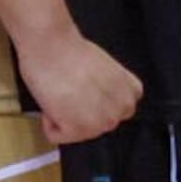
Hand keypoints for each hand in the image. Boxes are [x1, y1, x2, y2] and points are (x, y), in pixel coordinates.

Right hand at [17, 26, 142, 148]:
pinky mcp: (78, 130)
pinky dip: (49, 122)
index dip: (96, 101)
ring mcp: (101, 123)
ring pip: (77, 132)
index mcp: (131, 94)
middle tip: (69, 89)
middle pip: (96, 124)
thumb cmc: (72, 51)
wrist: (52, 46)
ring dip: (65, 117)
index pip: (116, 111)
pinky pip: (57, 136)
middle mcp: (120, 110)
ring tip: (61, 92)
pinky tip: (52, 100)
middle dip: (81, 112)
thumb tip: (96, 100)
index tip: (85, 90)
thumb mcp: (106, 69)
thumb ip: (109, 90)